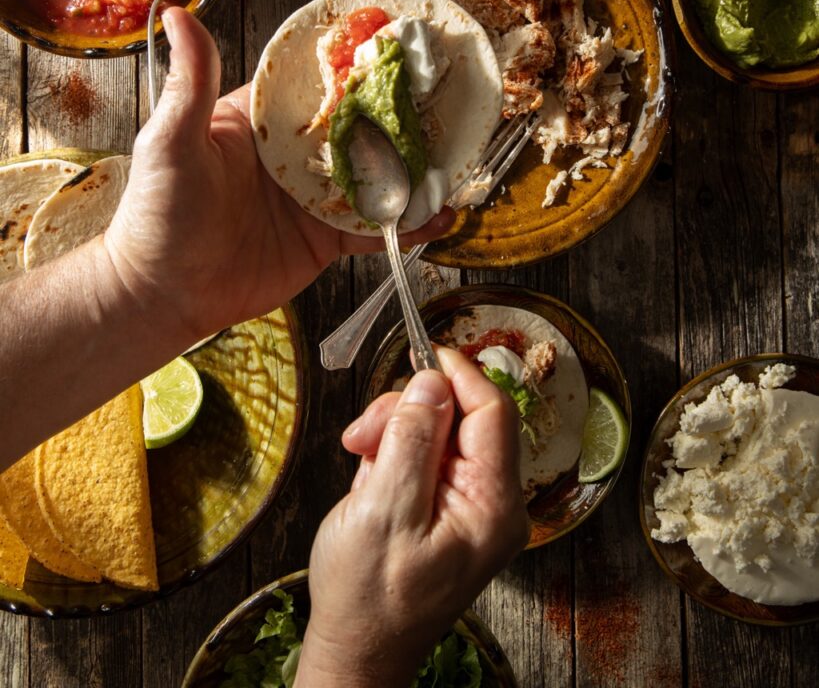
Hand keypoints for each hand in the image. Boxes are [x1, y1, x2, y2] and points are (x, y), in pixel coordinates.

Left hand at [104, 8, 452, 344]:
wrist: (164, 294)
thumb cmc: (158, 213)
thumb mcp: (172, 140)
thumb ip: (192, 82)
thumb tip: (177, 13)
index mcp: (263, 122)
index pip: (316, 85)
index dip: (355, 65)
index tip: (395, 43)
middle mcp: (295, 154)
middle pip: (359, 127)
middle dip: (401, 114)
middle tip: (445, 98)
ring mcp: (315, 197)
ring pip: (377, 175)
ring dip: (415, 166)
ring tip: (456, 155)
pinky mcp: (326, 239)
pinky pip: (376, 226)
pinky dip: (410, 222)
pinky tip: (441, 215)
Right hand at [295, 348, 528, 687]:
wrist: (356, 649)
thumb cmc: (368, 598)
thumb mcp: (383, 511)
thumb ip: (412, 441)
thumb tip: (432, 382)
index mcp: (493, 505)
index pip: (493, 412)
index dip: (459, 375)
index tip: (423, 351)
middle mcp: (492, 502)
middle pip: (461, 417)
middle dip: (409, 412)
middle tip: (363, 432)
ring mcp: (470, 505)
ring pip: (439, 431)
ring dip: (394, 431)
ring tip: (359, 459)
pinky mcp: (447, 507)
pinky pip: (425, 455)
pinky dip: (393, 453)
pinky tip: (369, 478)